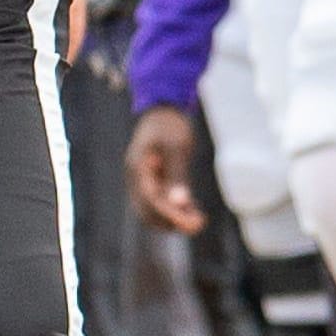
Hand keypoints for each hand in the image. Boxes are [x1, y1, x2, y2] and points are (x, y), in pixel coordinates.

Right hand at [126, 106, 204, 234]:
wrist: (162, 111)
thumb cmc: (169, 125)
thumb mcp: (176, 146)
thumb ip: (176, 174)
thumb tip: (179, 202)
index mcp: (138, 169)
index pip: (151, 201)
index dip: (171, 215)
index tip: (193, 224)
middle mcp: (136, 178)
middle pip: (148, 211)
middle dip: (172, 221)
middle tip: (199, 225)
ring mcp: (143, 181)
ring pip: (153, 209)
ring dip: (174, 218)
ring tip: (199, 221)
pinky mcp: (153, 181)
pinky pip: (160, 202)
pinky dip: (175, 210)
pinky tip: (194, 212)